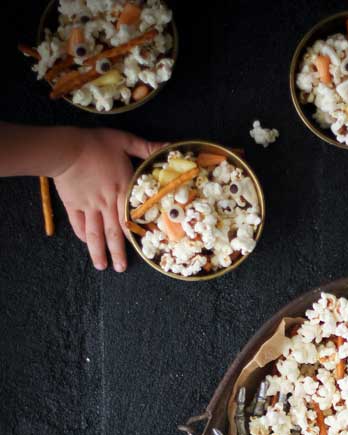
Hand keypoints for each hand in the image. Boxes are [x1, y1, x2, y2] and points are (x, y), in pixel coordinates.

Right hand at [53, 128, 164, 271]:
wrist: (67, 147)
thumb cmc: (97, 143)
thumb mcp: (125, 141)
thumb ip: (146, 147)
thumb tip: (169, 146)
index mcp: (122, 191)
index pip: (131, 220)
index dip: (136, 237)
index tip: (141, 251)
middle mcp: (107, 204)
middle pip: (114, 234)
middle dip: (118, 253)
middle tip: (121, 269)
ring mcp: (89, 206)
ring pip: (95, 234)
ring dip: (99, 252)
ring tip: (102, 266)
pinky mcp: (73, 205)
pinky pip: (79, 224)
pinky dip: (83, 236)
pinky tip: (87, 243)